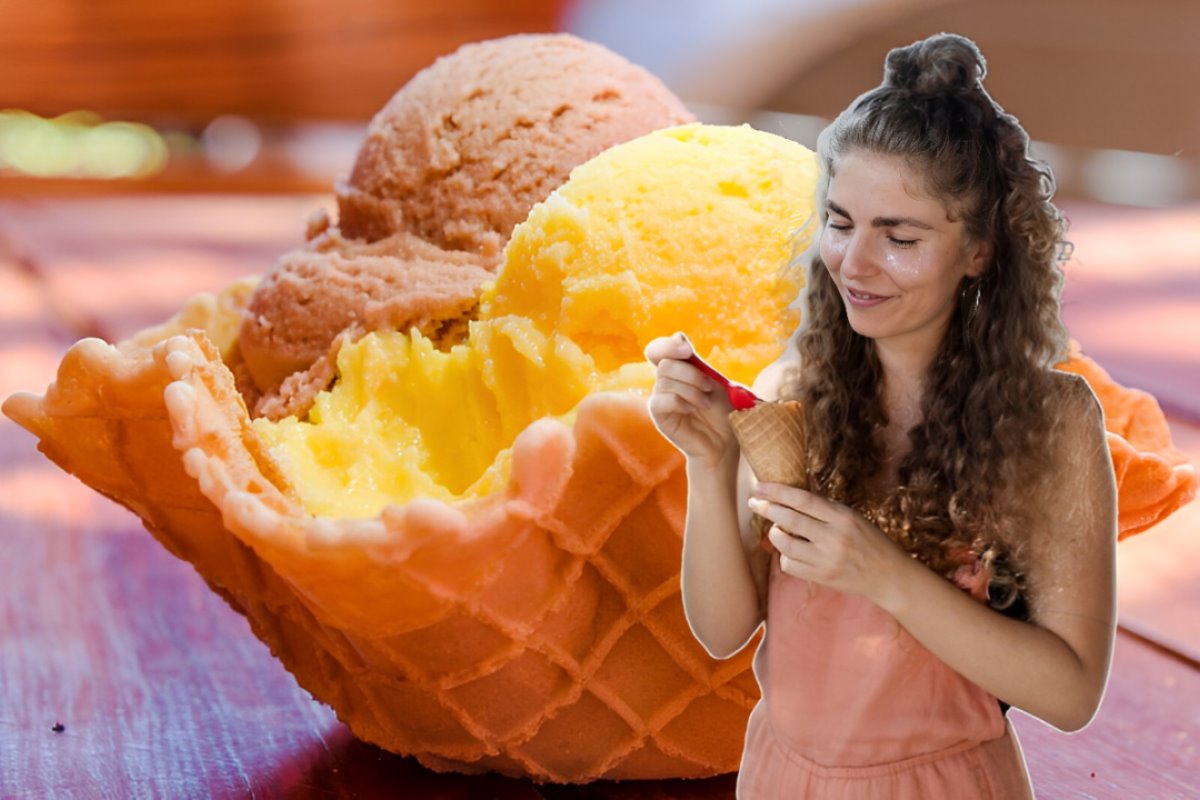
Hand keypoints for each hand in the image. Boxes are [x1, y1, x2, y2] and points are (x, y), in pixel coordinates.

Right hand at [645, 332, 736, 466]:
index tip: (687, 349)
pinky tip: (693, 410)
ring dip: (691, 390)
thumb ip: (700, 363)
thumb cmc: (726, 412)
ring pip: (664, 381)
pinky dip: (680, 402)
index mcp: (679, 369)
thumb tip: (679, 336)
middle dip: (691, 373)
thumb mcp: (718, 382)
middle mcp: (666, 382)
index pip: (659, 349)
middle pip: (665, 363)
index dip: (668, 345)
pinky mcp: (659, 416)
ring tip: (706, 404)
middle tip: (709, 388)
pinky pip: (660, 401)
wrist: (726, 442)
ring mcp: (661, 398)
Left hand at [748, 482, 905, 602]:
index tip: (759, 487)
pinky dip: (784, 556)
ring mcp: (826, 560)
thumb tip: (787, 496)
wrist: (888, 575)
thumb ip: (823, 509)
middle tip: (754, 502)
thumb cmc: (868, 540)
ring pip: (784, 544)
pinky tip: (790, 551)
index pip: (802, 500)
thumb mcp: (851, 517)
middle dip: (766, 508)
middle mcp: (833, 537)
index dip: (777, 492)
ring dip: (775, 534)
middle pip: (789, 519)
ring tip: (777, 530)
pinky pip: (789, 565)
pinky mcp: (821, 577)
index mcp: (842, 517)